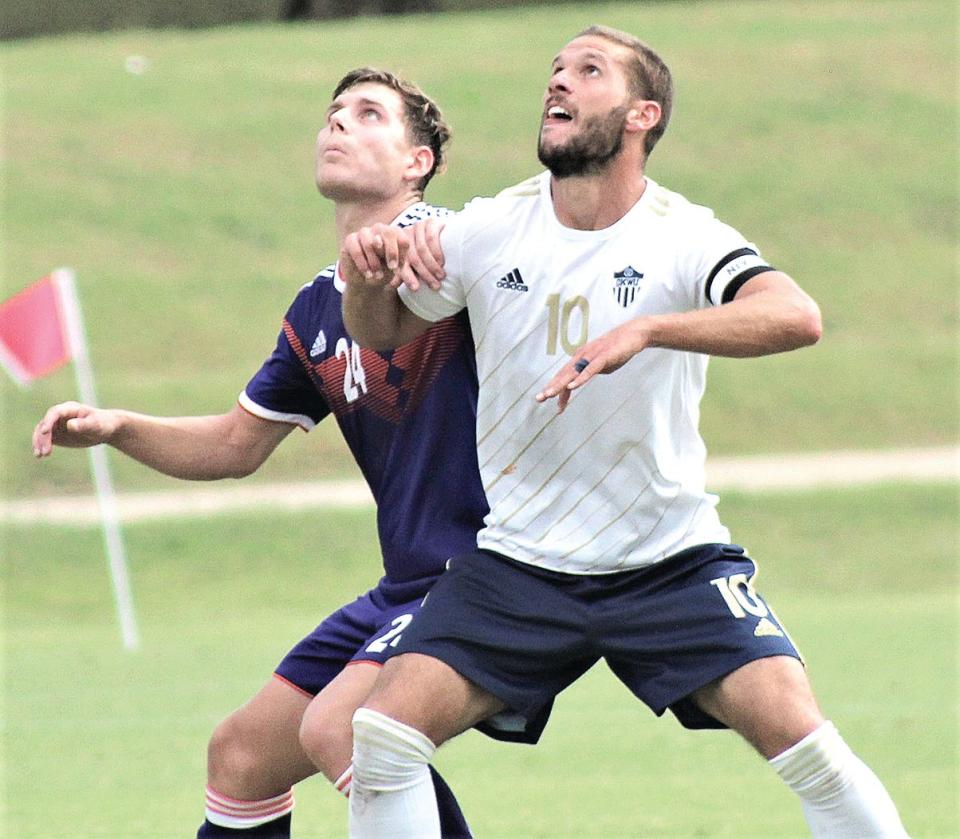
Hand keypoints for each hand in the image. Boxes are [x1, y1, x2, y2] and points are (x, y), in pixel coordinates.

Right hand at [33, 401, 119, 456]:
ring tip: (40, 455)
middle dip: (43, 437)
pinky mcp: (56, 434)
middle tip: (45, 452)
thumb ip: (84, 425)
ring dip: (39, 442)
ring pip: (41, 432)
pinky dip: (40, 446)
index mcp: (70, 409)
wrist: (106, 429)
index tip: (44, 432)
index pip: (55, 412)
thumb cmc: (103, 424)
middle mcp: (60, 415)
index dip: (48, 421)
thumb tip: (70, 425)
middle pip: (45, 423)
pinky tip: (39, 455)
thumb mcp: (96, 425)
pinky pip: (44, 439)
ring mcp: (56, 424)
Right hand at [340, 220, 444, 291]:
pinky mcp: (350, 240)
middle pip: (387, 233)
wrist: (368, 283)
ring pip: (370, 241)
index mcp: (394, 233)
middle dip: (391, 253)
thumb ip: (397, 256)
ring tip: (377, 276)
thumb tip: (380, 241)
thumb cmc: (386, 273)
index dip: (400, 252)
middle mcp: (380, 228)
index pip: (401, 236)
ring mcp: (364, 232)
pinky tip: (367, 274)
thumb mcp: (397, 268)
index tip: (397, 268)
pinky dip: (362, 263)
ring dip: (375, 261)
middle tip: (391, 269)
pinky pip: (356, 248)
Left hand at [535, 320, 649, 412]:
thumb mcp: (602, 365)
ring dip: (560, 385)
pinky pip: (590, 370)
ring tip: (549, 394)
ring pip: (572, 373)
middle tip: (539, 398)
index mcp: (580, 359)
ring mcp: (592, 356)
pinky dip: (580, 378)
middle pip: (564, 375)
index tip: (551, 402)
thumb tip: (584, 379)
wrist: (634, 334)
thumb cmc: (618, 349)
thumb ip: (590, 372)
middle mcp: (582, 357)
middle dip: (551, 387)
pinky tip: (572, 386)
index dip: (557, 389)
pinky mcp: (603, 357)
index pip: (565, 376)